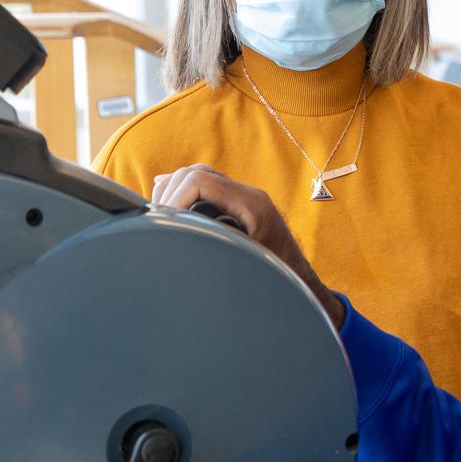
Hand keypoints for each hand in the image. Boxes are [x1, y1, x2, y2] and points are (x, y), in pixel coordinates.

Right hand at [150, 163, 342, 325]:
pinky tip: (172, 213)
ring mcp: (242, 199)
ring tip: (162, 218)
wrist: (302, 288)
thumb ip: (215, 247)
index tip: (164, 222)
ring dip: (175, 193)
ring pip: (198, 178)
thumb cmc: (279, 283)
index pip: (199, 180)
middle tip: (158, 222)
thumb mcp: (244, 267)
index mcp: (251, 204)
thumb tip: (178, 241)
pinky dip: (184, 196)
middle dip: (170, 194)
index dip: (174, 198)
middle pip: (194, 173)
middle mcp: (248, 195)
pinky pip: (205, 190)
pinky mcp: (237, 208)